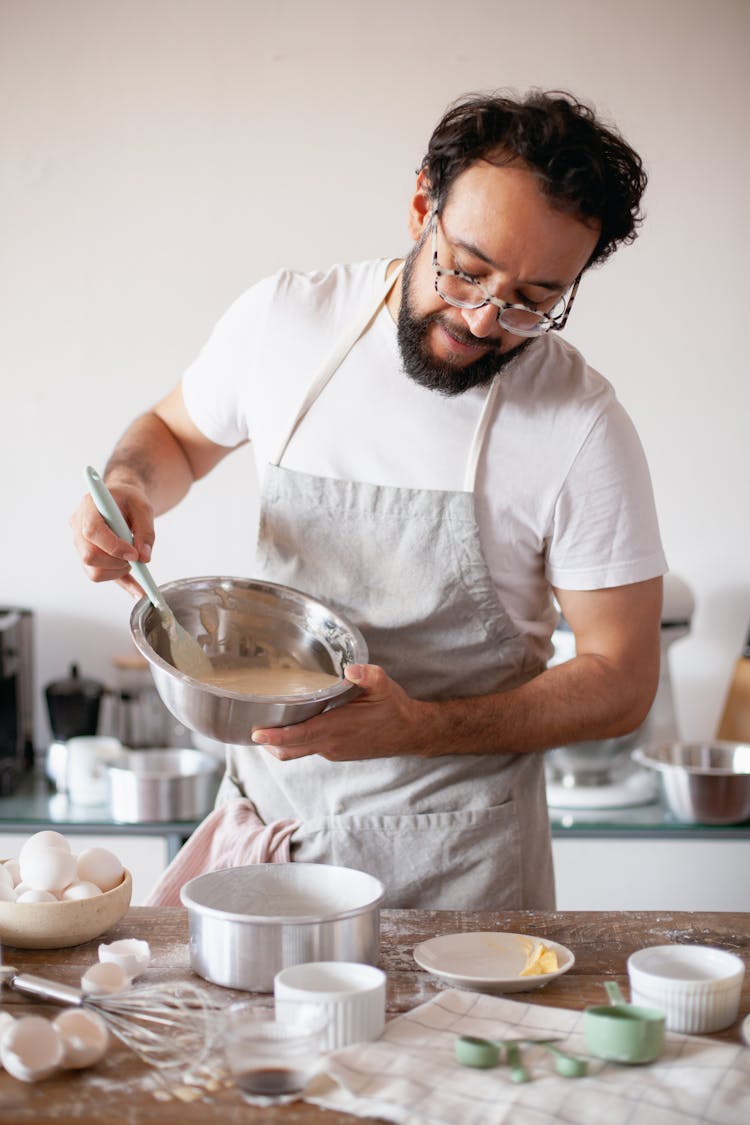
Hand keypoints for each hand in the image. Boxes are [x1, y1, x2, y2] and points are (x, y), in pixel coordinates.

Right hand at [70, 481, 154, 599]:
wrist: (121, 499)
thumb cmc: (129, 500)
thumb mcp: (143, 508)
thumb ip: (146, 531)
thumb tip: (144, 557)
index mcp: (89, 506)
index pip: (92, 530)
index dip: (113, 546)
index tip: (134, 554)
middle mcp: (78, 525)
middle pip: (88, 555)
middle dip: (116, 562)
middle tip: (135, 557)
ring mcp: (79, 542)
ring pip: (91, 570)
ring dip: (117, 571)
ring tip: (132, 560)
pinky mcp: (86, 556)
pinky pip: (98, 575)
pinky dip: (119, 580)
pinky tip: (137, 586)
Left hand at [251, 663, 439, 761]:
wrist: (409, 733)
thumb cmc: (394, 709)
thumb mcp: (383, 686)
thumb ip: (367, 675)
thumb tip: (351, 668)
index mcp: (336, 729)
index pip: (298, 736)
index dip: (275, 736)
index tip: (255, 733)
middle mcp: (330, 745)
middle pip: (289, 750)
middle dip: (269, 741)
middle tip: (251, 727)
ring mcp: (332, 752)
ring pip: (298, 751)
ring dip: (281, 742)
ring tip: (266, 725)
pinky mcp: (337, 753)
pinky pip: (309, 749)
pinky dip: (296, 741)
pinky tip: (294, 724)